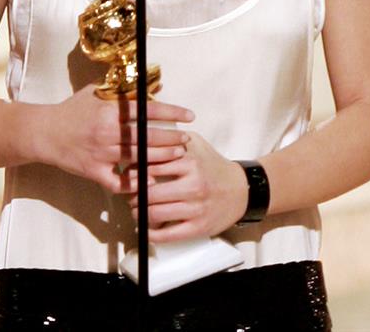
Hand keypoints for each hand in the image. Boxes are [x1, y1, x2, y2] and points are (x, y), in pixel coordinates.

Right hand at [26, 85, 193, 194]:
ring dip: (161, 158)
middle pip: (148, 136)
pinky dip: (135, 183)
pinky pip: (118, 181)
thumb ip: (122, 91)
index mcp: (110, 110)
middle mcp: (108, 131)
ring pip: (138, 158)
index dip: (171, 112)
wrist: (44, 132)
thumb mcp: (95, 93)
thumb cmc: (72, 110)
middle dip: (171, 138)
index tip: (188, 116)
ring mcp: (101, 153)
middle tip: (186, 139)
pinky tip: (150, 181)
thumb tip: (150, 86)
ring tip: (177, 156)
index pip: (148, 110)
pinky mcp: (93, 171)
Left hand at [129, 132, 247, 241]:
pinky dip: (152, 234)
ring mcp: (196, 208)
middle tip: (129, 194)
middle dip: (134, 195)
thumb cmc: (213, 165)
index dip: (135, 171)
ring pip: (155, 213)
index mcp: (190, 162)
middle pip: (150, 192)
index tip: (128, 174)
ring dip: (139, 213)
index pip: (151, 166)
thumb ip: (172, 137)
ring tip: (135, 209)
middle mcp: (193, 185)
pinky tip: (145, 229)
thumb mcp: (195, 143)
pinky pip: (168, 234)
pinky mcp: (198, 227)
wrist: (241, 189)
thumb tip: (144, 136)